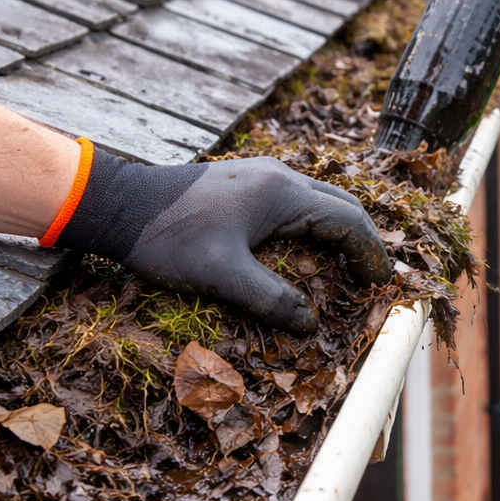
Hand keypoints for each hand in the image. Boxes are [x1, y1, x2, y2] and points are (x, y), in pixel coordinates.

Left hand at [50, 148, 391, 333]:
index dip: (370, 253)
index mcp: (283, 194)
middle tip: (371, 277)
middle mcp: (281, 177)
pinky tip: (306, 250)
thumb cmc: (169, 237)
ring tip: (345, 267)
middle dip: (362, 240)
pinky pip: (298, 202)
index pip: (348, 220)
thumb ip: (269, 298)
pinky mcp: (247, 183)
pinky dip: (315, 226)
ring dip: (339, 231)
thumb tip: (310, 324)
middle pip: (342, 204)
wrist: (120, 203)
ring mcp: (264, 176)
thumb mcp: (220, 274)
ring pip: (321, 200)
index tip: (380, 284)